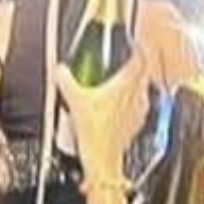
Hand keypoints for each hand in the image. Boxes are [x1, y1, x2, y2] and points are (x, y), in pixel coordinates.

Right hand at [55, 57, 148, 188]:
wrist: (103, 159)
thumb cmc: (95, 131)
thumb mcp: (74, 100)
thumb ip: (65, 80)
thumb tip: (59, 70)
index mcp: (127, 84)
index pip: (142, 58)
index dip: (139, 48)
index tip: (134, 44)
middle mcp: (138, 95)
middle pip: (143, 72)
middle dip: (134, 65)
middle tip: (123, 61)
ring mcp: (141, 110)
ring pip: (142, 89)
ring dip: (132, 84)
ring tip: (118, 82)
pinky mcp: (137, 123)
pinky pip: (138, 106)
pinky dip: (130, 101)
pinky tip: (117, 106)